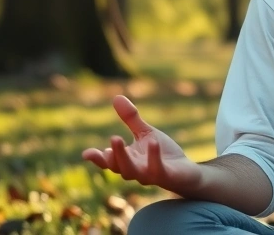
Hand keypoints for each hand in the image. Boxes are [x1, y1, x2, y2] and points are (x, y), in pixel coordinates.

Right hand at [82, 95, 201, 193]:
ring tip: (116, 139)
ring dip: (124, 157)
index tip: (86, 154)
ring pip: (132, 171)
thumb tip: (116, 97)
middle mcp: (135, 170)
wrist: (186, 172)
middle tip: (110, 139)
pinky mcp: (165, 175)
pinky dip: (154, 157)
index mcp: (128, 161)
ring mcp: (149, 175)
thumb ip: (130, 119)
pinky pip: (157, 169)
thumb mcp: (146, 133)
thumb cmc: (163, 153)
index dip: (97, 159)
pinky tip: (153, 142)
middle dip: (113, 155)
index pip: (109, 162)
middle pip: (119, 167)